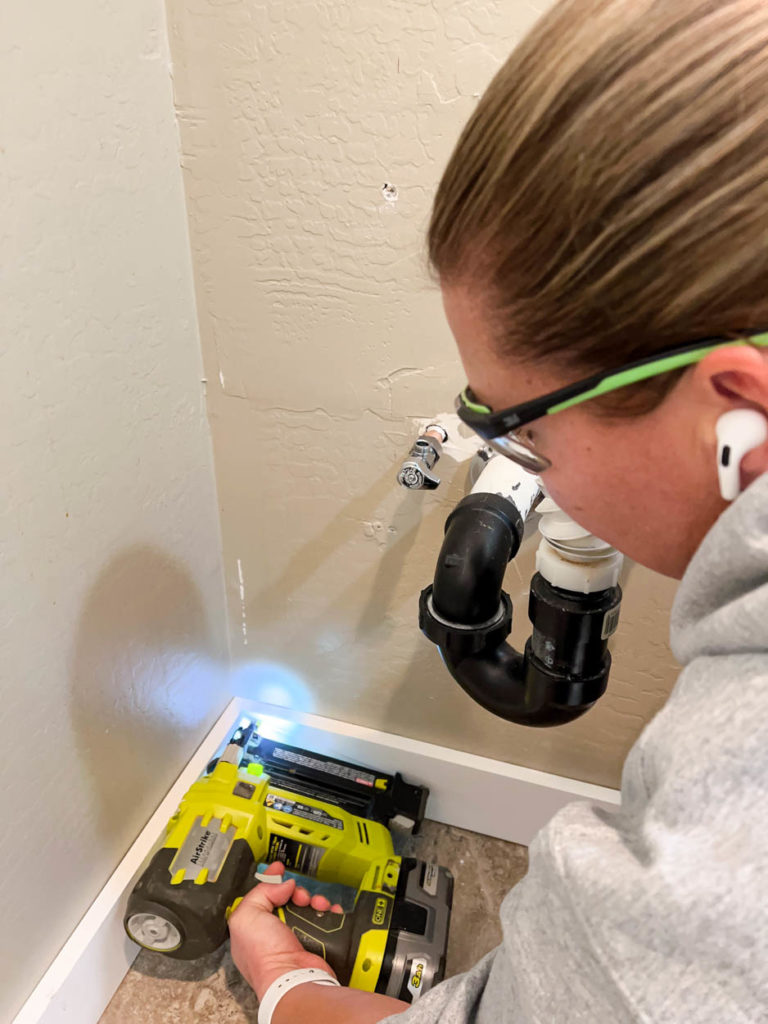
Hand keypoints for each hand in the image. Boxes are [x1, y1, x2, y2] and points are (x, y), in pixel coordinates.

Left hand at [228, 861, 343, 1000]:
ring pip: (308, 908)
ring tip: (317, 904)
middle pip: (288, 900)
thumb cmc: (264, 953)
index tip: (280, 868)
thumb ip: (261, 892)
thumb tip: (284, 885)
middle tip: (300, 895)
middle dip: (297, 892)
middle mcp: (274, 934)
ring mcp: (296, 939)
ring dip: (314, 900)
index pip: (261, 897)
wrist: (292, 978)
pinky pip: (324, 920)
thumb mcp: (247, 916)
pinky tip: (328, 910)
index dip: (271, 880)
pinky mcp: (316, 942)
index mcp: (253, 929)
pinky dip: (329, 912)